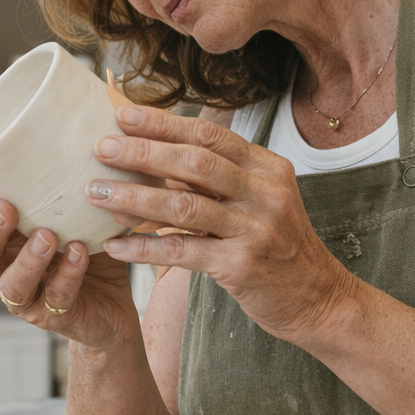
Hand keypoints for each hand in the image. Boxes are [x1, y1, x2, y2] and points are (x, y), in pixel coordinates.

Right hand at [0, 180, 141, 349]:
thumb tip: (76, 137)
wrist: (113, 308)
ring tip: (47, 236)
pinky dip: (68, 274)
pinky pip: (57, 296)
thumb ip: (65, 191)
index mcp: (5, 244)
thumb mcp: (76, 218)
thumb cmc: (88, 252)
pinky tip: (80, 252)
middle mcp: (7, 271)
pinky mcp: (54, 316)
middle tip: (4, 207)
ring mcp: (27, 298)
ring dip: (27, 259)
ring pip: (12, 284)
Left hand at [86, 105, 356, 343]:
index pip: (210, 135)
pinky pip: (183, 251)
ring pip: (184, 204)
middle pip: (195, 162)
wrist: (319, 300)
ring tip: (96, 192)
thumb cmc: (279, 248)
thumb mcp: (261, 202)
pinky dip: (145, 248)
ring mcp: (257, 228)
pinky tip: (116, 247)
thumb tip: (158, 156)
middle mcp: (266, 192)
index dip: (164, 123)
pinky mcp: (243, 265)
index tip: (123, 115)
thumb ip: (221, 179)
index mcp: (268, 169)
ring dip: (134, 197)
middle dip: (143, 152)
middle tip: (101, 147)